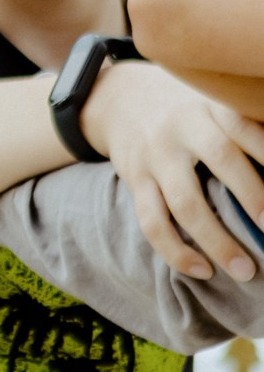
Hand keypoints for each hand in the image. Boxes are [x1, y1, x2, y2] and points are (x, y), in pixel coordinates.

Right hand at [79, 60, 263, 281]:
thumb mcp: (214, 102)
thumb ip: (245, 128)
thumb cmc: (188, 110)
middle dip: (252, 195)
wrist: (121, 100)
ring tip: (244, 271)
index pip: (246, 126)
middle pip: (220, 157)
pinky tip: (202, 270)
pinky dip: (176, 251)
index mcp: (211, 106)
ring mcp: (155, 156)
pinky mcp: (135, 180)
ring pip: (185, 202)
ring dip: (217, 240)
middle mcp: (182, 127)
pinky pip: (152, 222)